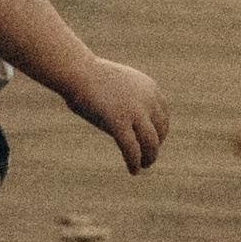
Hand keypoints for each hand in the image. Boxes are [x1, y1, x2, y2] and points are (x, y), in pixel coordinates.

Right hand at [74, 56, 168, 172]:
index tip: (152, 142)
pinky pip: (131, 149)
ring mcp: (134, 111)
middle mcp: (148, 100)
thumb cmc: (90, 77)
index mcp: (150, 88)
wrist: (77, 71)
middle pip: (160, 131)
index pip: (163, 117)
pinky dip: (134, 162)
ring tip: (143, 166)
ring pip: (150, 143)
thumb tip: (130, 121)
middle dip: (155, 147)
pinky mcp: (118, 122)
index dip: (160, 133)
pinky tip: (133, 171)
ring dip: (149, 157)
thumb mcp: (119, 85)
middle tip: (147, 158)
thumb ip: (129, 99)